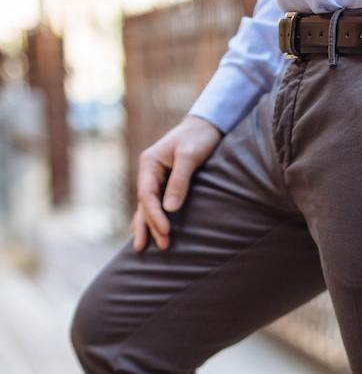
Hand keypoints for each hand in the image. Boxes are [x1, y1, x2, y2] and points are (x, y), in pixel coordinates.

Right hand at [132, 115, 222, 250]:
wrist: (206, 126)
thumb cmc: (198, 138)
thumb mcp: (190, 156)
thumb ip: (180, 181)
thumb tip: (170, 209)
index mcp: (150, 163)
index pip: (147, 195)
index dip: (155, 215)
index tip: (166, 231)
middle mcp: (149, 172)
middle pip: (145, 204)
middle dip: (151, 226)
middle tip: (162, 247)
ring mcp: (155, 178)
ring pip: (147, 206)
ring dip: (148, 226)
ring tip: (143, 247)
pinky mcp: (165, 183)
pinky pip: (155, 204)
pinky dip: (151, 218)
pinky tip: (148, 231)